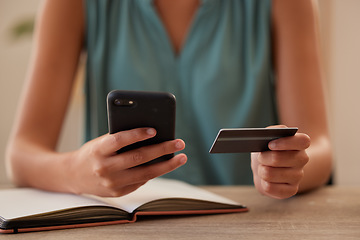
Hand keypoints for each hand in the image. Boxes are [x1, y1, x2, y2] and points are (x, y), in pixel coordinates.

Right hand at [66, 128, 186, 196]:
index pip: (120, 140)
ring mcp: (112, 183)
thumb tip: (152, 135)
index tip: (155, 130)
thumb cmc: (92, 152)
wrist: (73, 175)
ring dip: (166, 165)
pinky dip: (154, 172)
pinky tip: (164, 165)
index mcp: (98, 150)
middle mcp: (104, 168)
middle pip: (138, 158)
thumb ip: (122, 139)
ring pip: (145, 174)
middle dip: (162, 149)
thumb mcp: (101, 142)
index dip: (137, 134)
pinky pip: (140, 181)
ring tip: (181, 157)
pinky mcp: (118, 192)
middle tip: (179, 143)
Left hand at [251, 126, 309, 198]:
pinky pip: (270, 187)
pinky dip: (263, 183)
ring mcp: (298, 176)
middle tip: (260, 157)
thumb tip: (270, 134)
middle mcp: (302, 159)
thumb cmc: (267, 150)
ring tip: (262, 168)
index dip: (285, 143)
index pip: (303, 141)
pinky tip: (265, 180)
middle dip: (263, 158)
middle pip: (278, 158)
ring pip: (270, 173)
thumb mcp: (267, 137)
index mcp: (299, 144)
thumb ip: (271, 132)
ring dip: (261, 171)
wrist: (266, 167)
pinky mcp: (291, 190)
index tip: (270, 145)